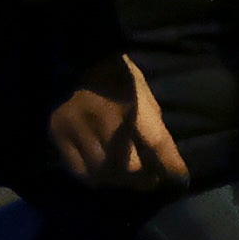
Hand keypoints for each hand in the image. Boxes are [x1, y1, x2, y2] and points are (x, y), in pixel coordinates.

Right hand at [48, 55, 186, 193]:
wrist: (71, 59)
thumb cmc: (114, 74)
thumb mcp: (141, 91)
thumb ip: (152, 124)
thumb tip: (165, 160)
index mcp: (130, 100)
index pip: (156, 141)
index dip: (171, 165)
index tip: (180, 178)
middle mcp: (102, 117)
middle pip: (129, 166)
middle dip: (142, 178)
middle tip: (150, 179)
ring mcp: (77, 128)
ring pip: (103, 174)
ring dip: (118, 180)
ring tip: (126, 177)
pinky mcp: (58, 135)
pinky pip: (80, 171)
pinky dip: (94, 176)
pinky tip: (102, 171)